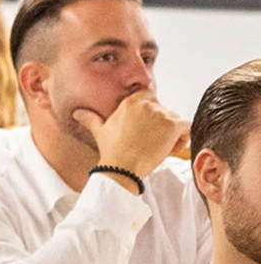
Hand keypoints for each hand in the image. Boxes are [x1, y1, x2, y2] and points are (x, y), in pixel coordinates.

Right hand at [72, 90, 189, 185]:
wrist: (121, 167)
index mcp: (130, 102)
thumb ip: (91, 119)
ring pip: (176, 120)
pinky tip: (169, 150)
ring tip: (158, 149)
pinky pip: (186, 128)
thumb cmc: (111, 151)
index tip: (148, 125)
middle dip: (161, 125)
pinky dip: (182, 140)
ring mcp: (161, 114)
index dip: (151, 110)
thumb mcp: (100, 131)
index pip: (149, 95)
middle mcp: (147, 104)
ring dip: (171, 134)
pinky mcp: (173, 126)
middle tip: (150, 142)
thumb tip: (76, 113)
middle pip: (164, 110)